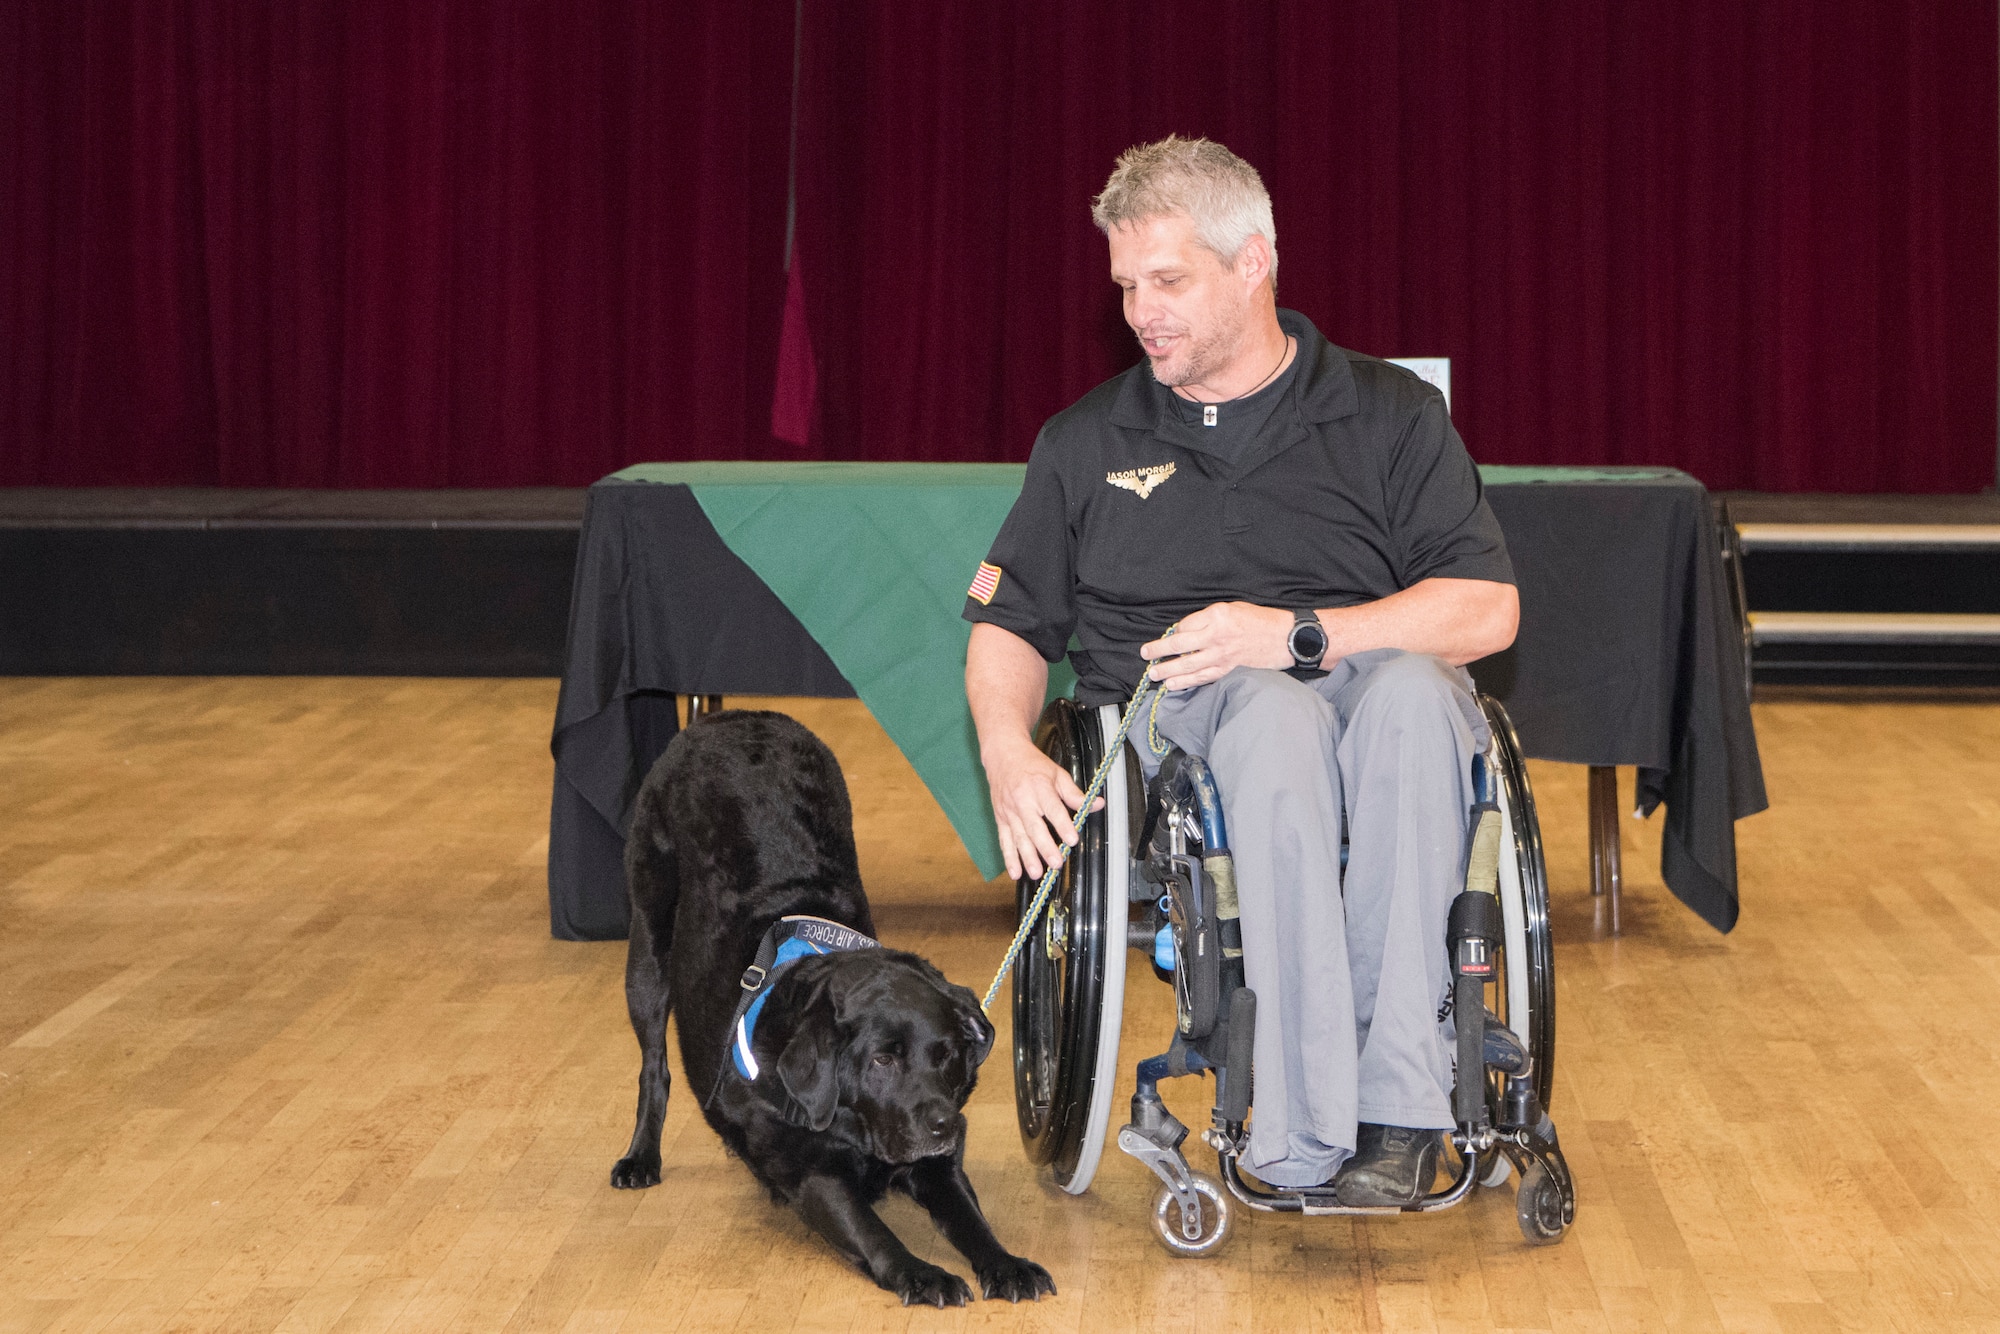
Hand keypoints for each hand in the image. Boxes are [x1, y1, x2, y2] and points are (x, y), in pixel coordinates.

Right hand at [982, 738, 1102, 881]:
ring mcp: (1009, 812)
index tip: (1072, 839)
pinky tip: (1015, 872)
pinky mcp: (1001, 819)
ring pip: (1019, 837)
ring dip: (1027, 857)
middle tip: (1056, 862)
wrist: (1003, 756)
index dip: (1063, 825)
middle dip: (1045, 847)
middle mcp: (1023, 801)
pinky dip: (1009, 858)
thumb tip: (1097, 804)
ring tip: (1036, 873)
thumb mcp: (1057, 774)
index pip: (1053, 809)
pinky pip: (1004, 841)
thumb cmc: (1032, 765)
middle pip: (1034, 827)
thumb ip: (1075, 794)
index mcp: (1039, 788)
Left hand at [1140, 601, 1295, 689]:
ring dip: (1167, 670)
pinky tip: (1172, 685)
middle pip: (1179, 645)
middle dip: (1159, 650)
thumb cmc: (1262, 620)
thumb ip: (1210, 618)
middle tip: (1145, 654)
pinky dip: (1185, 682)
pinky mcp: (1228, 670)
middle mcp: (1216, 636)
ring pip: (1187, 665)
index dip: (1174, 632)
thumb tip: (1187, 630)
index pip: (1185, 626)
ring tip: (1153, 673)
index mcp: (1217, 615)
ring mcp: (1222, 656)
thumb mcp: (1234, 608)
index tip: (1170, 636)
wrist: (1287, 638)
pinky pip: (1202, 678)